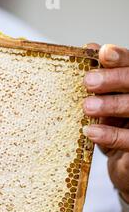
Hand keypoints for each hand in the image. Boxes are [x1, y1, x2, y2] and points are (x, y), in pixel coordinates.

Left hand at [82, 44, 128, 201]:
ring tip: (87, 106)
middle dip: (115, 79)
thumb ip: (103, 75)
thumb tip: (90, 46)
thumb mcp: (108, 99)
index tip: (103, 53)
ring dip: (111, 105)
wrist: (125, 165)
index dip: (122, 58)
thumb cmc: (117, 125)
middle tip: (88, 81)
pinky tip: (90, 132)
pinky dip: (110, 134)